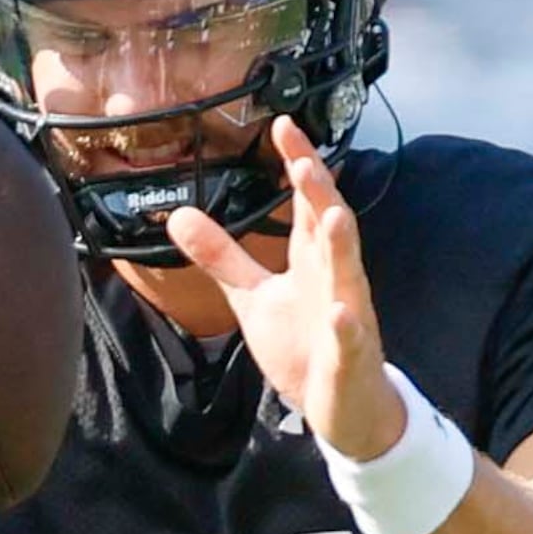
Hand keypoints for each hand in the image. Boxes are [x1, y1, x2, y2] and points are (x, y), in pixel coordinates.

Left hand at [162, 117, 401, 461]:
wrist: (340, 406)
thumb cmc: (304, 346)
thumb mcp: (253, 297)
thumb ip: (222, 256)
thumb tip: (181, 216)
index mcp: (313, 261)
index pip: (309, 203)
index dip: (299, 165)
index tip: (283, 127)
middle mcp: (335, 280)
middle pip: (331, 227)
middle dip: (320, 193)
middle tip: (303, 160)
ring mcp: (347, 316)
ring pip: (349, 275)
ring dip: (342, 246)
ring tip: (332, 215)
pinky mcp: (350, 357)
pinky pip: (351, 339)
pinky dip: (347, 326)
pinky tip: (340, 312)